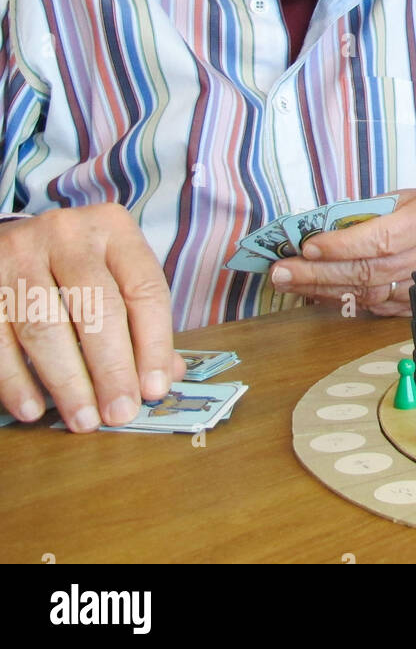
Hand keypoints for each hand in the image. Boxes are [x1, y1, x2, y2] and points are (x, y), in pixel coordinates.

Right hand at [0, 204, 183, 431]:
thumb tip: (165, 377)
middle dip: (112, 368)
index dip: (154, 343)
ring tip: (84, 420)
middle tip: (120, 413)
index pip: (144, 289)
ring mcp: (19, 255)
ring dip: (68, 382)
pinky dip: (16, 379)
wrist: (13, 239)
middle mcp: (67, 235)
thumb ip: (141, 320)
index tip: (155, 388)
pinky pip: (0, 339)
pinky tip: (33, 408)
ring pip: (46, 327)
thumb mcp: (115, 273)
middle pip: (97, 308)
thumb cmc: (76, 264)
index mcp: (113, 228)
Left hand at [269, 189, 415, 316]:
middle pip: (369, 271)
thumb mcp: (403, 198)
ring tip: (291, 284)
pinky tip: (319, 294)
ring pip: (370, 294)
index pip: (381, 239)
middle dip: (319, 273)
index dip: (342, 246)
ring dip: (325, 290)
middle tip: (281, 272)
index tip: (307, 247)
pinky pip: (379, 308)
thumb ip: (365, 215)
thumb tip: (316, 230)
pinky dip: (346, 301)